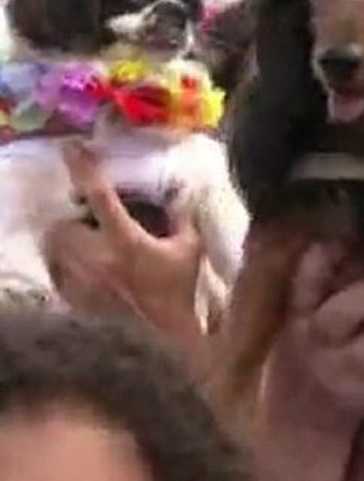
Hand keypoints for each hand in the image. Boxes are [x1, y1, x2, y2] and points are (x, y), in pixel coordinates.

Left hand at [45, 142, 202, 325]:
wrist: (174, 334)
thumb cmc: (184, 288)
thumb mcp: (190, 246)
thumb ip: (181, 215)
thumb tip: (178, 187)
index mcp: (125, 240)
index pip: (99, 196)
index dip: (85, 168)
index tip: (73, 147)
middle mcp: (97, 259)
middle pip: (63, 226)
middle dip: (73, 219)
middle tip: (90, 218)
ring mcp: (84, 282)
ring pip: (56, 250)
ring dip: (67, 242)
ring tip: (87, 243)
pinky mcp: (80, 300)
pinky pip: (59, 276)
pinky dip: (68, 268)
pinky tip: (88, 270)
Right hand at [266, 245, 363, 429]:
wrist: (299, 419)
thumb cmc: (309, 352)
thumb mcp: (303, 317)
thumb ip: (324, 284)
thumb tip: (354, 242)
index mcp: (300, 317)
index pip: (303, 284)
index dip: (319, 261)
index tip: (342, 241)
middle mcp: (317, 344)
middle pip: (343, 313)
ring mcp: (342, 375)